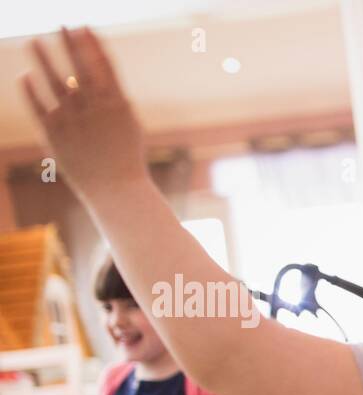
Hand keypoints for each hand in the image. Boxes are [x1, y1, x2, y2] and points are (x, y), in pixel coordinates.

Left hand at [19, 27, 148, 200]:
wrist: (117, 191)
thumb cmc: (125, 157)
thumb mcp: (127, 123)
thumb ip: (109, 98)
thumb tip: (83, 76)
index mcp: (117, 104)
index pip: (102, 64)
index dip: (91, 43)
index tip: (81, 26)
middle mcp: (94, 108)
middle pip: (78, 66)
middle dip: (69, 43)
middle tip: (60, 24)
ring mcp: (73, 121)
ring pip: (54, 82)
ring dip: (42, 58)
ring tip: (32, 41)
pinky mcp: (55, 135)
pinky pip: (39, 107)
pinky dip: (30, 90)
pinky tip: (25, 76)